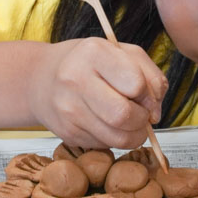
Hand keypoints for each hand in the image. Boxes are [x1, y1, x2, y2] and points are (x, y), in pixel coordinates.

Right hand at [28, 38, 166, 148]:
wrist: (42, 78)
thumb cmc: (90, 64)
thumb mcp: (123, 54)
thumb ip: (151, 77)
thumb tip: (155, 114)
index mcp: (94, 52)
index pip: (135, 83)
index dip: (147, 93)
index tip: (142, 92)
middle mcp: (75, 79)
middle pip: (124, 115)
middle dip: (142, 119)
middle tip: (140, 113)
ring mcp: (68, 109)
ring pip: (117, 138)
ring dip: (133, 135)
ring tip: (130, 122)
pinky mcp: (66, 133)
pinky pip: (105, 145)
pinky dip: (114, 138)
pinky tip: (107, 123)